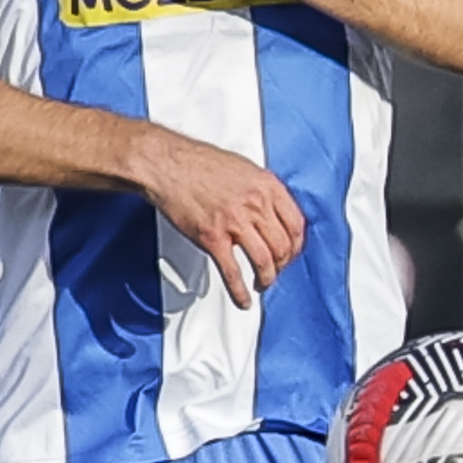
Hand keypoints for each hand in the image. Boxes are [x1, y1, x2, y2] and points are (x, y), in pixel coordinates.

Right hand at [129, 130, 304, 306]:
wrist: (166, 164)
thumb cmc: (199, 163)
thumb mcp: (244, 169)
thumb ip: (262, 191)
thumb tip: (271, 212)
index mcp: (267, 186)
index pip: (296, 224)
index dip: (296, 246)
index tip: (291, 254)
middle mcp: (255, 204)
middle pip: (282, 247)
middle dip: (282, 266)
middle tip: (275, 271)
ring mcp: (234, 222)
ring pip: (264, 262)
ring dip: (266, 279)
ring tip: (262, 284)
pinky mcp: (212, 237)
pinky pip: (232, 272)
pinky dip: (240, 291)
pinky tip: (243, 299)